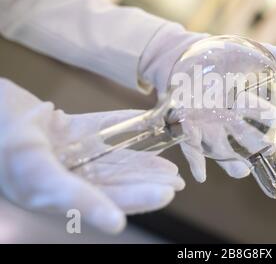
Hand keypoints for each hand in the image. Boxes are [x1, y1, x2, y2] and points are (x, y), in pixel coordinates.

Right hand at [0, 79, 184, 233]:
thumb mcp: (31, 168)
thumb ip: (66, 194)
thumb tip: (112, 220)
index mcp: (49, 193)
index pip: (99, 200)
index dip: (132, 200)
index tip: (164, 196)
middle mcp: (59, 175)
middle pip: (110, 181)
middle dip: (143, 183)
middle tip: (175, 183)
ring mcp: (63, 150)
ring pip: (109, 158)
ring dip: (140, 160)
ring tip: (169, 166)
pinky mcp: (64, 128)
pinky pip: (99, 127)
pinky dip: (123, 125)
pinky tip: (147, 123)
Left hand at [139, 25, 275, 181]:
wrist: (181, 56)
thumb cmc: (218, 56)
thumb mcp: (245, 55)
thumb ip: (272, 56)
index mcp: (247, 106)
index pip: (270, 118)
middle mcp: (231, 122)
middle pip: (249, 141)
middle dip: (260, 150)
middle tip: (270, 153)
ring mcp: (210, 129)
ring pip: (225, 151)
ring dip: (232, 164)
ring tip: (241, 171)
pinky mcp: (189, 131)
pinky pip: (192, 149)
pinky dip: (196, 162)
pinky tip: (201, 175)